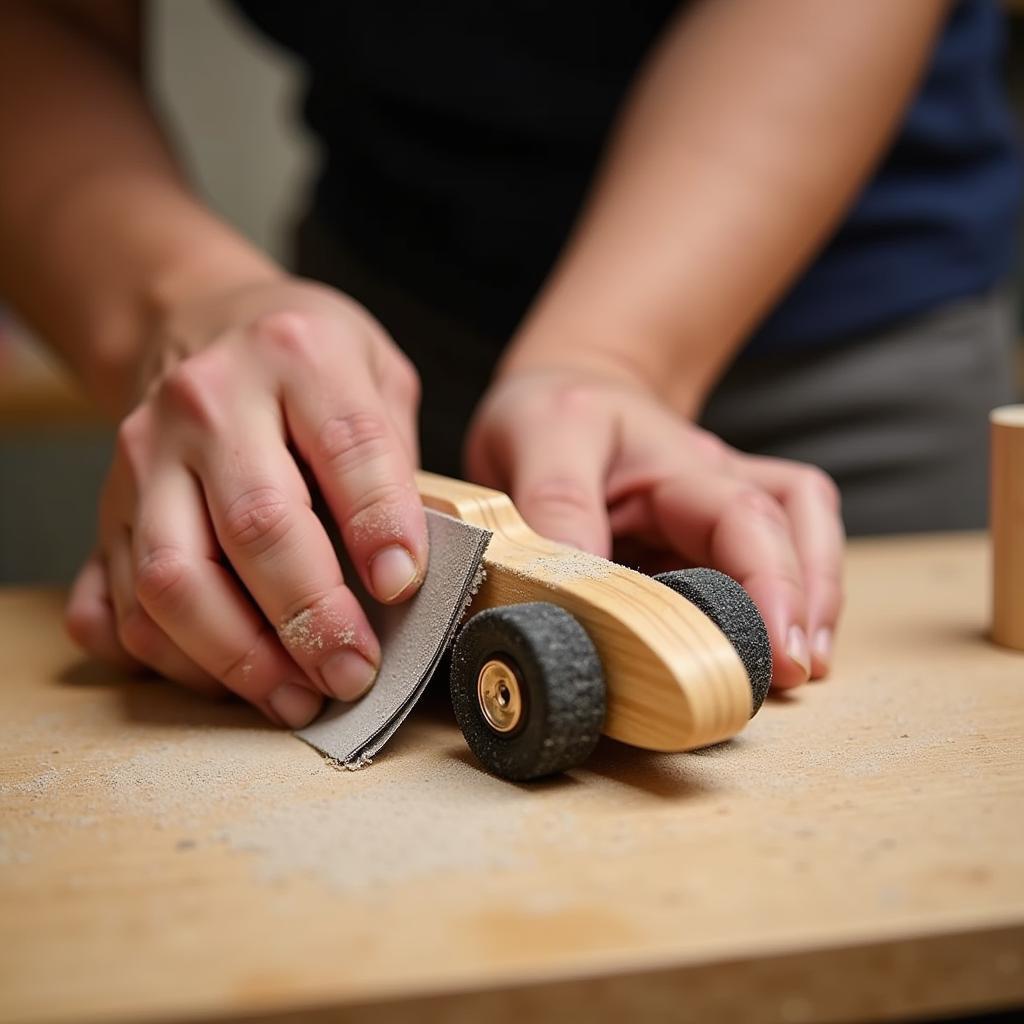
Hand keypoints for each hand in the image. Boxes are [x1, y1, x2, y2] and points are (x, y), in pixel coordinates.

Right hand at [66, 278, 427, 725]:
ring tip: (298, 696)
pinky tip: (228, 676)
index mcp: (296, 355)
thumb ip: (395, 458)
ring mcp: (146, 457)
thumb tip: (404, 572)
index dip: (379, 524)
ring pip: (174, 577)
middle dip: (311, 617)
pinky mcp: (109, 507)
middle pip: (257, 524)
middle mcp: (210, 402)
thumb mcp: (376, 372)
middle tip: (353, 672)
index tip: (403, 587)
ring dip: (240, 655)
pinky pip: (122, 603)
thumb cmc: (305, 362)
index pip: (347, 445)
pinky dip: (172, 657)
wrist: (199, 325)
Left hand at [465, 367, 843, 687]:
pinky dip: (789, 597)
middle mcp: (713, 481)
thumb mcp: (539, 436)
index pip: (743, 516)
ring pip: (801, 535)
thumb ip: (556, 503)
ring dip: (813, 598)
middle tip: (789, 675)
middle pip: (787, 530)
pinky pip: (770, 556)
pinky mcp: (708, 534)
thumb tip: (582, 587)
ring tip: (803, 667)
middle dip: (797, 604)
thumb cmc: (553, 412)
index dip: (769, 584)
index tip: (778, 649)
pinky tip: (778, 642)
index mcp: (673, 461)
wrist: (563, 393)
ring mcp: (717, 507)